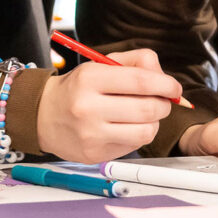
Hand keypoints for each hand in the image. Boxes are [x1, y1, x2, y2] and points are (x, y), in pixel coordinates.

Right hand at [36, 48, 181, 162]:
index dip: (166, 84)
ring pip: (145, 131)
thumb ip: (137, 63)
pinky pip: (134, 146)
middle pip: (148, 109)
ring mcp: (91, 134)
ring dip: (154, 122)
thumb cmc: (78, 88)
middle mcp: (88, 108)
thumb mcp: (101, 65)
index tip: (174, 87)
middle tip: (161, 101)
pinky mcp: (95, 154)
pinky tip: (127, 127)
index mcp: (89, 78)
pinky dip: (138, 135)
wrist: (43, 115)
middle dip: (164, 104)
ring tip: (144, 115)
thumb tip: (167, 81)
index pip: (141, 81)